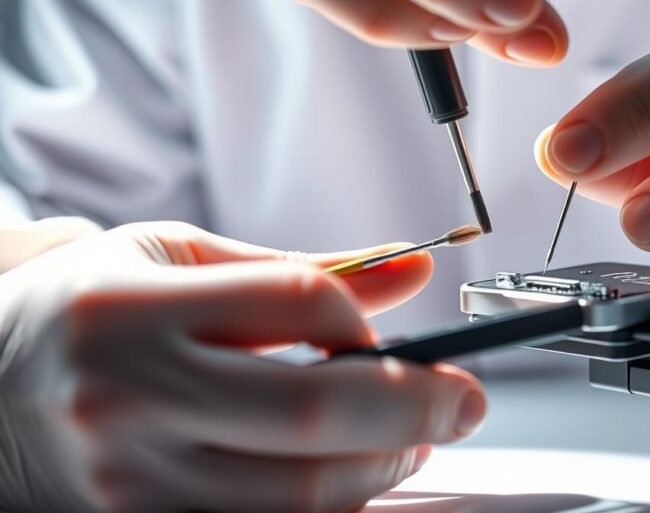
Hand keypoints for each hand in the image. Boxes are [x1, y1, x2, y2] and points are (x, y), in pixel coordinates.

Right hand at [0, 221, 485, 511]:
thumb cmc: (88, 312)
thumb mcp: (178, 259)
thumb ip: (298, 269)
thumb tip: (412, 274)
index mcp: (133, 305)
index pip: (300, 303)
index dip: (368, 320)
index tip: (399, 335)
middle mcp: (127, 394)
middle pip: (314, 409)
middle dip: (418, 407)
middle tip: (463, 403)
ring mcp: (130, 479)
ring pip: (300, 492)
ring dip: (382, 466)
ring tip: (408, 440)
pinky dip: (330, 506)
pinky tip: (347, 475)